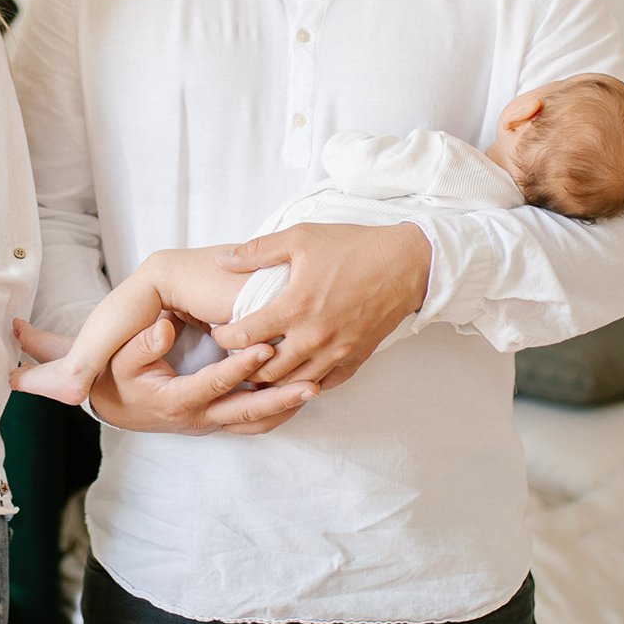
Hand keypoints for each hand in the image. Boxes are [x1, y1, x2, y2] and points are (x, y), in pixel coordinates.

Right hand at [16, 317, 315, 435]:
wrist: (116, 406)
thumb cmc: (120, 377)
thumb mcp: (119, 360)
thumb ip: (140, 345)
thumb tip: (163, 329)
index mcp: (173, 401)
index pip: (213, 385)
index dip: (239, 369)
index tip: (264, 348)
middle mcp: (197, 418)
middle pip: (245, 414)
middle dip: (279, 400)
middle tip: (312, 385)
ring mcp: (210, 422)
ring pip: (254, 422)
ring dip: (284, 408)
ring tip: (316, 387)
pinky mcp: (219, 420)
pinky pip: (253, 421)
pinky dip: (278, 409)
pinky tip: (298, 389)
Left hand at [211, 222, 430, 391]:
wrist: (405, 264)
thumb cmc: (352, 247)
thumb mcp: (300, 237)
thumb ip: (257, 251)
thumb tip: (222, 260)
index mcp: (295, 307)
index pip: (244, 337)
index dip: (223, 338)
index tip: (219, 332)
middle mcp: (314, 337)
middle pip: (264, 371)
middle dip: (242, 367)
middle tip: (232, 357)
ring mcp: (336, 353)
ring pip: (292, 384)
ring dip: (271, 382)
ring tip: (257, 370)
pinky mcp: (354, 360)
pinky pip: (322, 385)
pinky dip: (303, 385)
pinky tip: (292, 375)